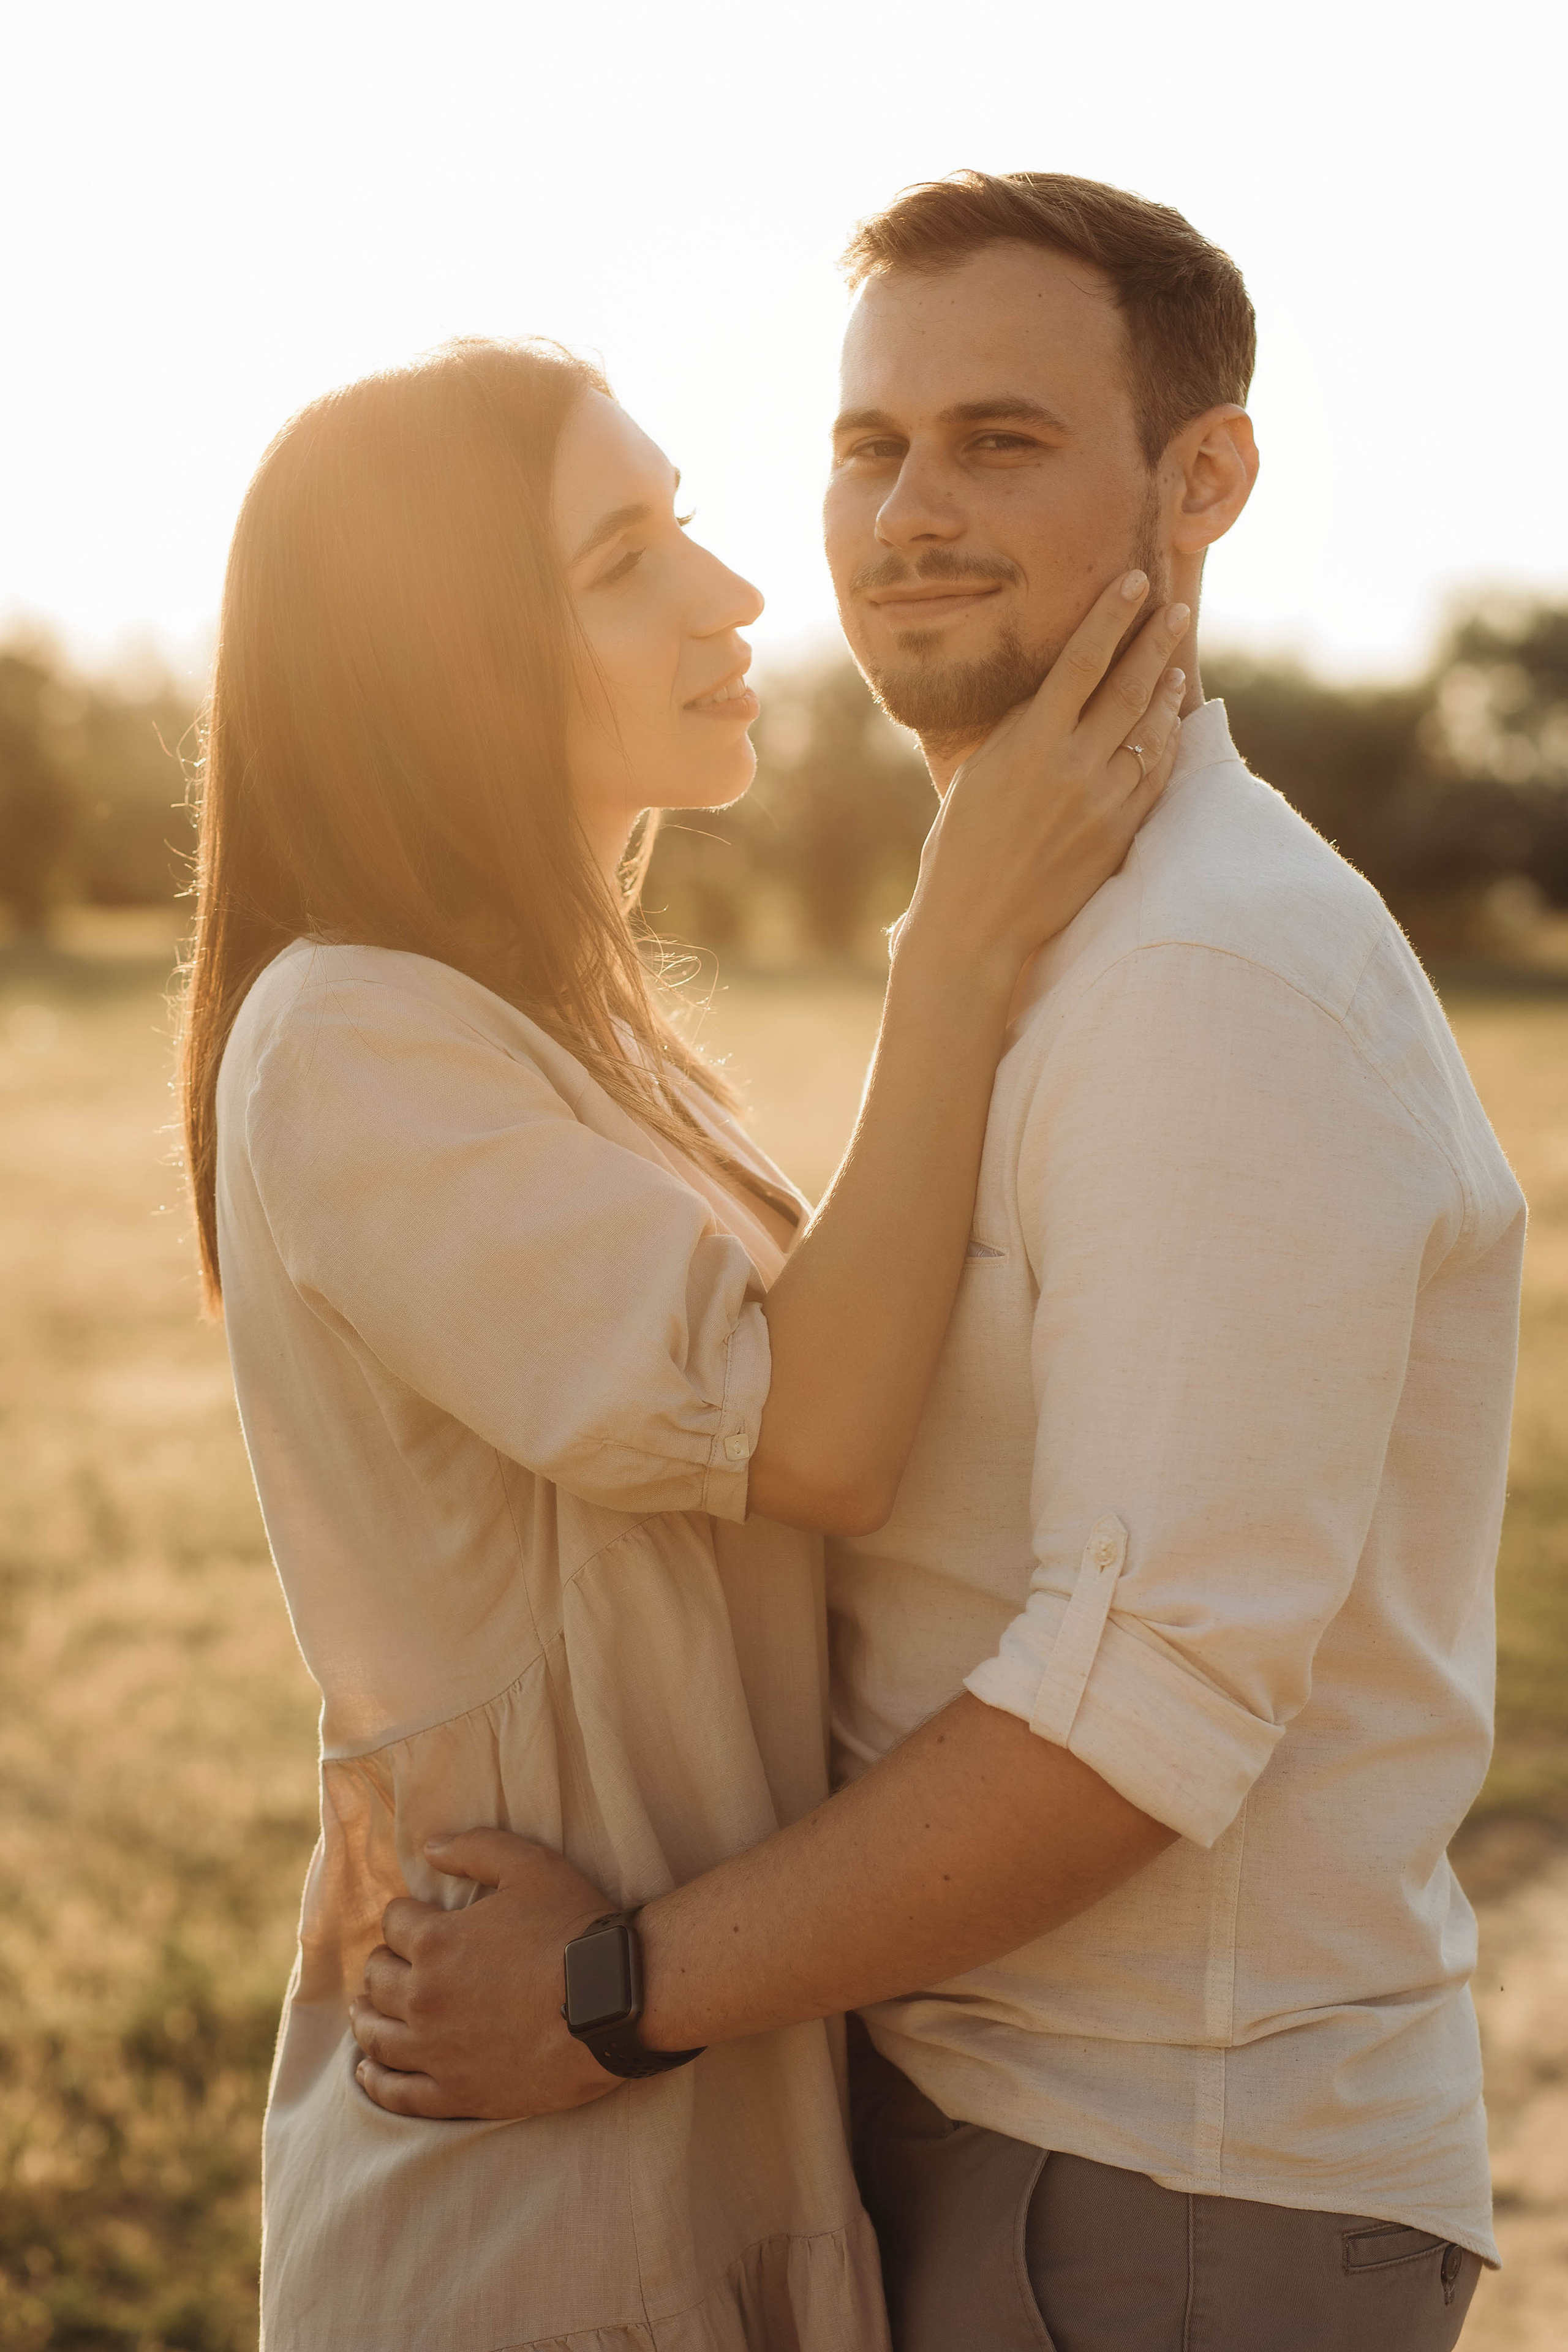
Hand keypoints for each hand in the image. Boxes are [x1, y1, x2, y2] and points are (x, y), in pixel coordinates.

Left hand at [349, 1829, 624, 2120]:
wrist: (613, 2002)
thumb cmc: (575, 1929)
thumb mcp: (531, 1866)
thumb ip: (474, 1848)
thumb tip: (428, 1848)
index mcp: (435, 1942)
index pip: (393, 1923)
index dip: (406, 1915)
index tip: (419, 1918)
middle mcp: (424, 1998)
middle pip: (376, 1978)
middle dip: (384, 1963)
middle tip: (396, 1962)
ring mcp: (436, 2051)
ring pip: (375, 2035)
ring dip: (366, 2016)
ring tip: (365, 2010)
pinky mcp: (456, 2093)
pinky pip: (396, 2093)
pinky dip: (374, 2080)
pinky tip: (366, 2070)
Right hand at [898, 572, 1188, 989]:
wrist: (977, 924)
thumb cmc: (961, 845)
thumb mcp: (980, 772)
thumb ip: (1022, 731)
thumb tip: (1057, 693)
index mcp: (1028, 745)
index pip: (1082, 662)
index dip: (1111, 616)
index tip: (1135, 581)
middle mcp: (1071, 768)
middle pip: (1128, 688)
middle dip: (1154, 642)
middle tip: (1176, 610)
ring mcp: (1102, 802)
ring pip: (1149, 732)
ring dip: (1165, 690)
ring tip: (1175, 661)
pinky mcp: (1118, 833)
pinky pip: (1155, 777)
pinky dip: (1167, 744)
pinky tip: (1172, 723)